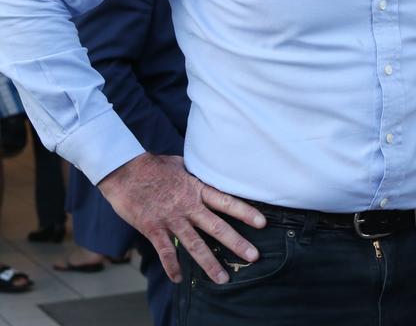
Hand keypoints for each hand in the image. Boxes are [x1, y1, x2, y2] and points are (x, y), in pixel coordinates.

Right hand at [98, 153, 265, 284]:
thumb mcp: (182, 164)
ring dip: (209, 263)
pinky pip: (165, 251)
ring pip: (194, 244)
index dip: (245, 212)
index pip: (227, 202)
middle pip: (217, 226)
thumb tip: (210, 169)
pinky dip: (171, 266)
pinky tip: (178, 279)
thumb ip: (197, 174)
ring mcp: (171, 219)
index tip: (262, 223)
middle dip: (236, 243)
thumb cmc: (154, 165)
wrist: (125, 170)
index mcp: (197, 189)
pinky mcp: (153, 228)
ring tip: (223, 278)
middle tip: (254, 257)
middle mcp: (188, 206)